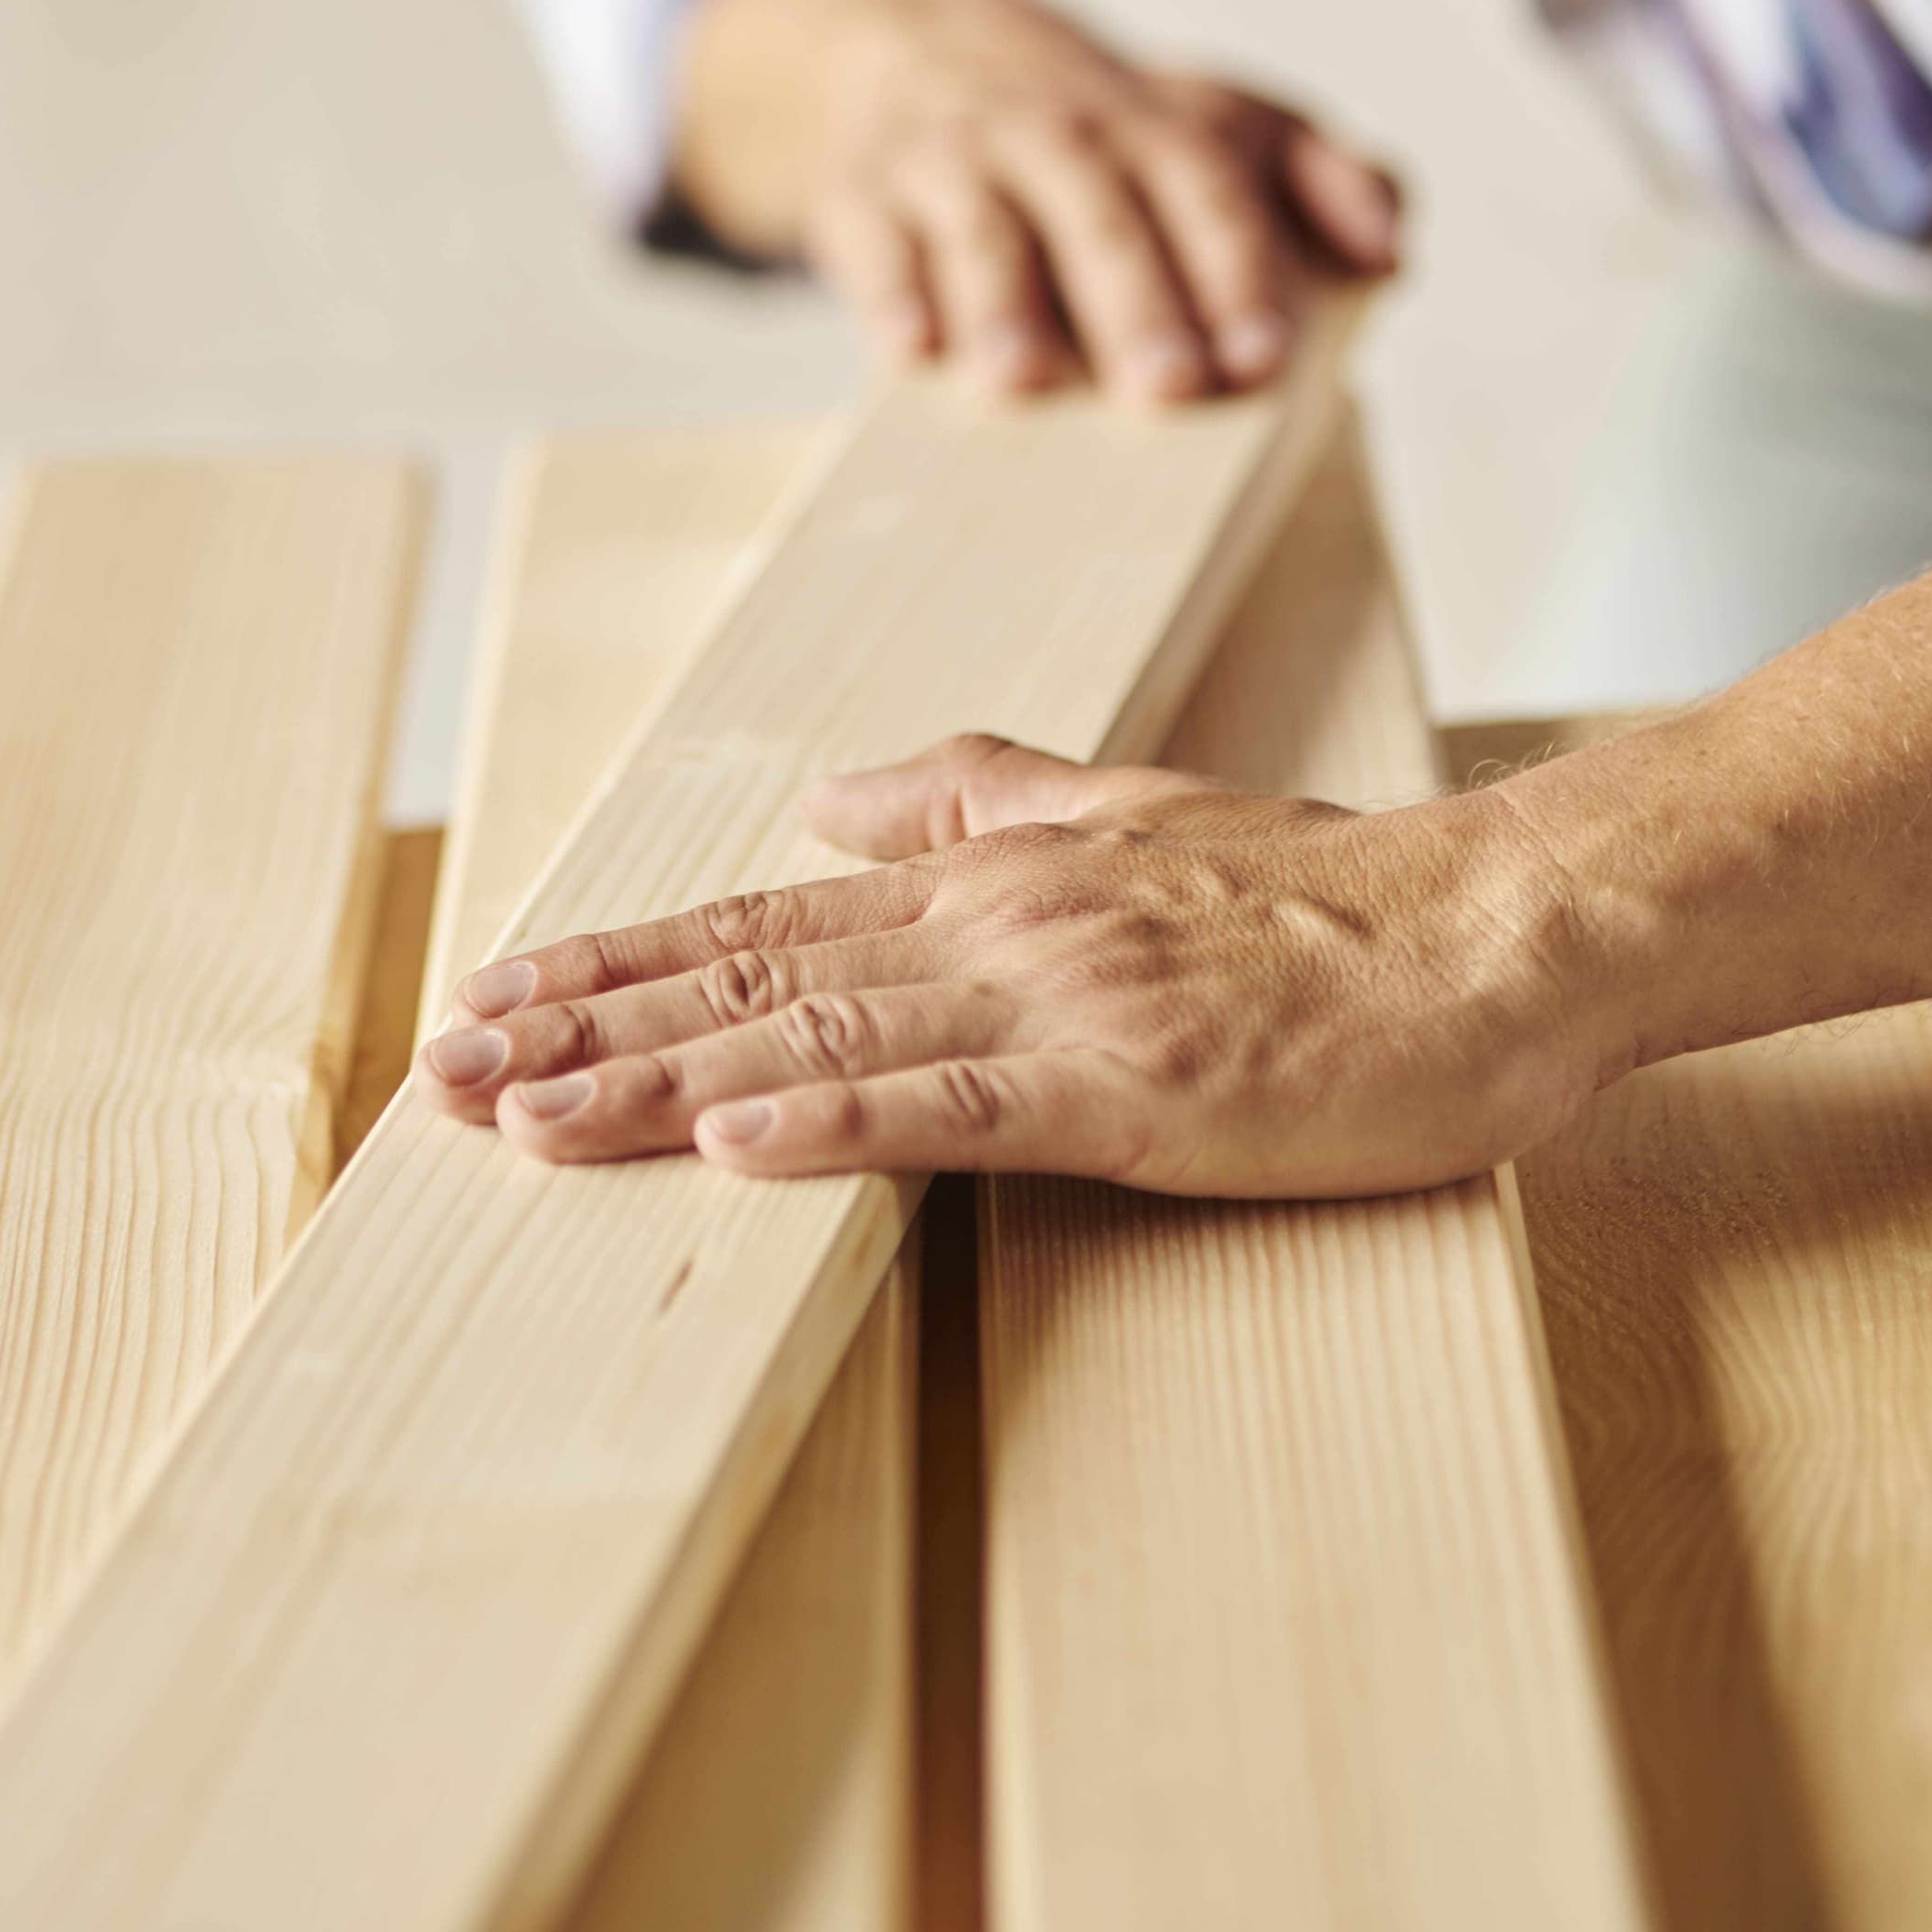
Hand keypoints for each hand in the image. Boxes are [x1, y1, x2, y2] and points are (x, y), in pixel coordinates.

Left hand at [412, 734, 1596, 1197]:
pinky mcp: (1130, 1084)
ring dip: (657, 1082)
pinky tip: (735, 1138)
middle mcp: (986, 929)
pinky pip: (958, 1107)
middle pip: (745, 980)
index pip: (753, 925)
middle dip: (584, 1028)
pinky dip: (838, 1119)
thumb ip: (970, 793)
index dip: (612, 962)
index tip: (493, 997)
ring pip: (814, 1039)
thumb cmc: (1312, 897)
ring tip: (529, 1116)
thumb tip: (830, 798)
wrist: (1485, 930)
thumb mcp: (1121, 815)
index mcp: (976, 882)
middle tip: (446, 1070)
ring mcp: (1052, 1003)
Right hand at [670, 0, 1399, 403]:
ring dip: (1002, 304)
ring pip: (981, 230)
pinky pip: (873, 242)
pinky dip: (890, 292)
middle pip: (1100, 217)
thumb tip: (1392, 245)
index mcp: (1150, 127)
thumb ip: (1320, 173)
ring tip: (1021, 382)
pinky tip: (910, 348)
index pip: (1206, 192)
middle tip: (1165, 388)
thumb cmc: (1089, 115)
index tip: (1261, 355)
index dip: (1237, 270)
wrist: (912, 31)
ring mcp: (951, 159)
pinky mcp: (861, 190)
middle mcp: (1052, 134)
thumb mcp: (1211, 115)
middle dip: (1135, 301)